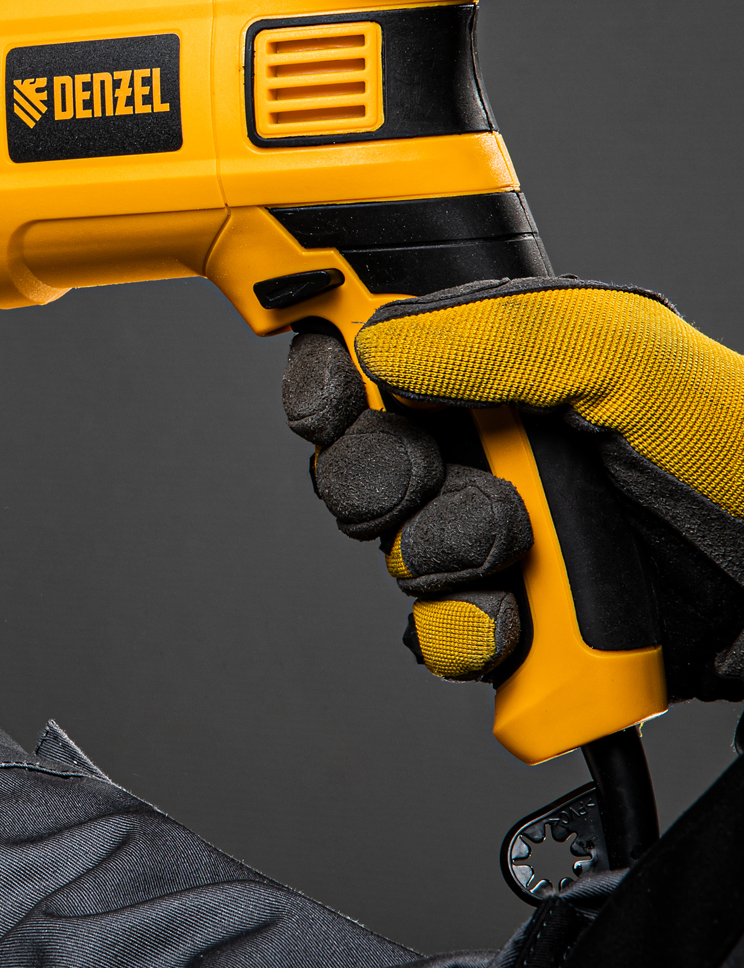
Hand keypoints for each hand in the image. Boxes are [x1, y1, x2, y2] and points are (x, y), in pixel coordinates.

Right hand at [283, 277, 743, 699]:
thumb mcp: (637, 358)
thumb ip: (509, 332)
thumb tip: (382, 346)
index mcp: (502, 367)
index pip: (368, 354)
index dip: (330, 370)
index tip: (338, 386)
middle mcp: (491, 449)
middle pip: (356, 457)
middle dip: (383, 471)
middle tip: (436, 469)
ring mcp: (504, 540)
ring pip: (390, 548)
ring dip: (440, 553)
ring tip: (514, 548)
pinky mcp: (523, 625)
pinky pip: (437, 635)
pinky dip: (466, 633)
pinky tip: (515, 622)